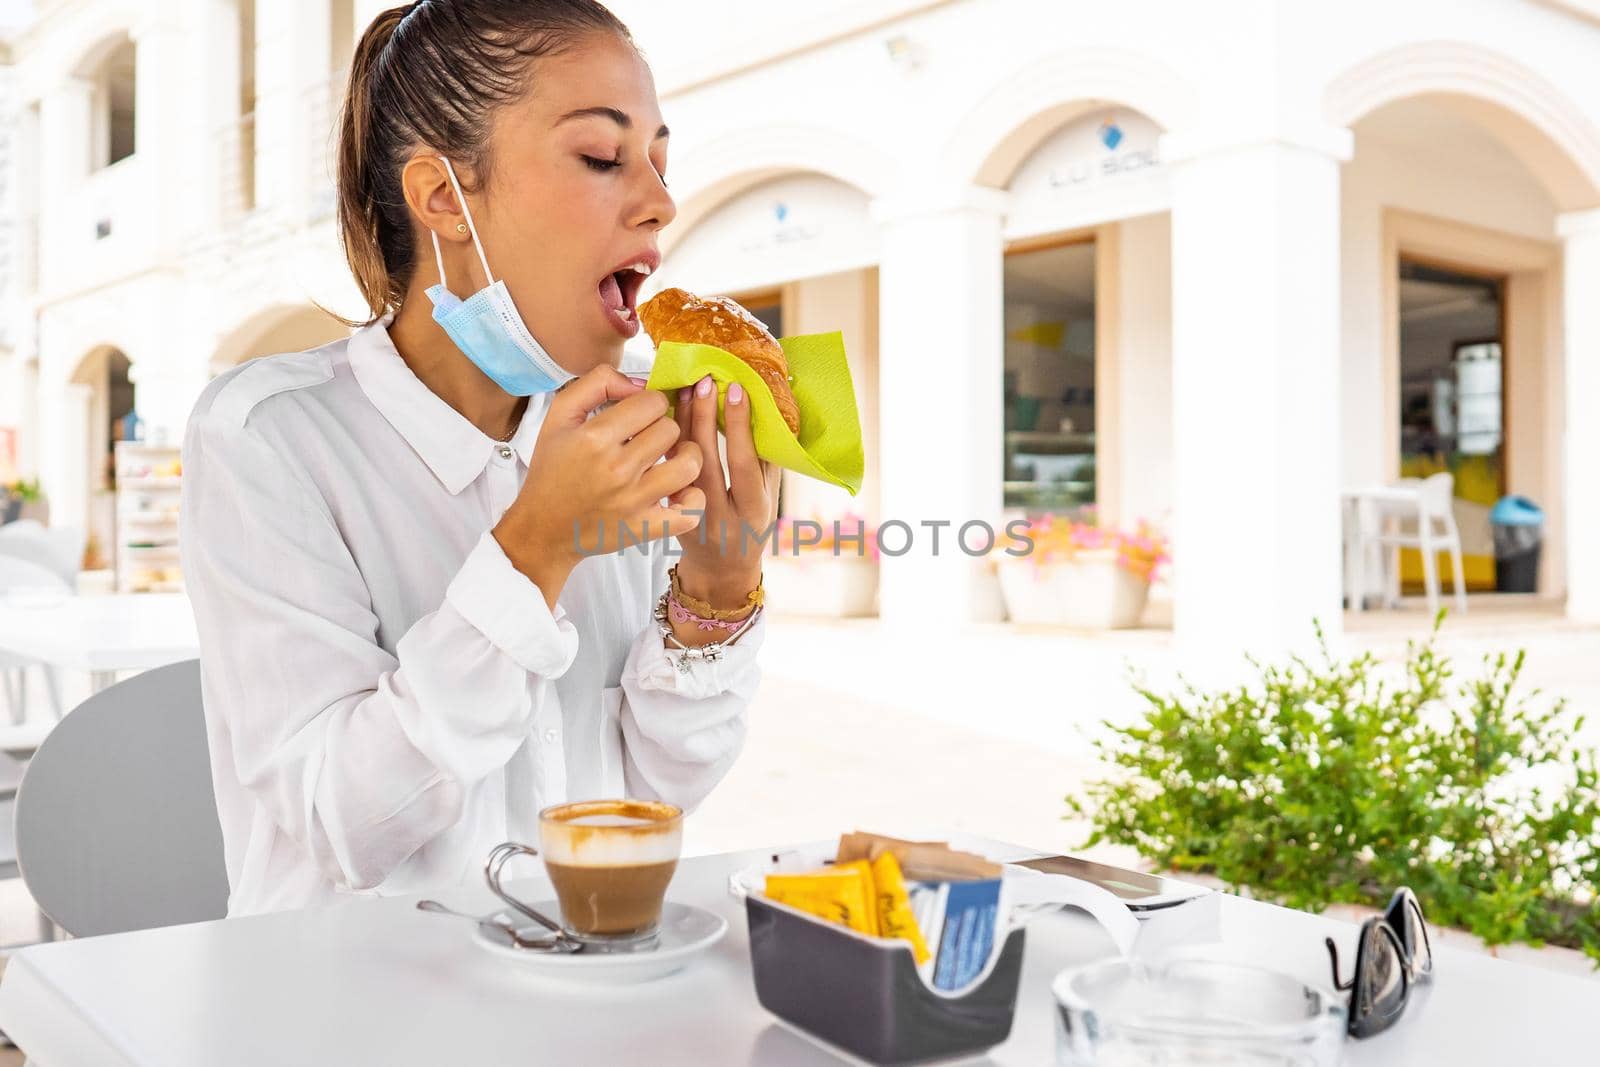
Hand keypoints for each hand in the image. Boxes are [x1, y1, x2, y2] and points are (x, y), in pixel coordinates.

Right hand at [494, 366, 704, 608]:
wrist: (543, 527)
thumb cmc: (553, 469)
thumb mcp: (560, 415)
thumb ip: (598, 383)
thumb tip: (640, 383)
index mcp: (595, 437)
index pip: (652, 402)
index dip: (651, 404)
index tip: (641, 416)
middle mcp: (616, 469)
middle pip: (671, 430)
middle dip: (664, 429)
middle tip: (650, 439)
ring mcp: (632, 502)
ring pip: (689, 465)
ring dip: (686, 457)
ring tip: (672, 459)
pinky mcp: (643, 528)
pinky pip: (690, 512)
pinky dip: (693, 500)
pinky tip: (678, 492)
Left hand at [670, 375, 779, 607]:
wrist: (719, 572)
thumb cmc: (751, 527)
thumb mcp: (768, 500)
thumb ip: (767, 461)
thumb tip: (767, 409)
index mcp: (752, 511)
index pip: (743, 463)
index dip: (740, 425)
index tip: (737, 390)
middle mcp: (719, 517)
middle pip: (707, 460)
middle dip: (706, 417)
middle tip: (704, 382)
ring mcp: (688, 517)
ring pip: (681, 465)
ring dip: (684, 425)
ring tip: (686, 390)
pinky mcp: (666, 515)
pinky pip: (665, 472)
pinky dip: (668, 442)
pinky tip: (668, 415)